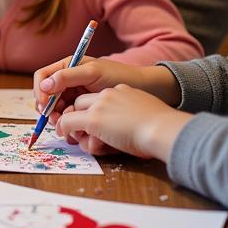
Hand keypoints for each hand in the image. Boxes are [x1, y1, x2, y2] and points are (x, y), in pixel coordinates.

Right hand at [33, 57, 178, 123]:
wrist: (148, 89)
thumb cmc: (120, 76)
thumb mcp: (93, 73)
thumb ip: (67, 77)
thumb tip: (44, 86)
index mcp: (69, 66)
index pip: (43, 77)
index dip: (40, 91)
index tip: (44, 106)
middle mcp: (70, 80)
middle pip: (48, 95)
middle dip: (49, 109)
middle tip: (56, 122)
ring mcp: (78, 94)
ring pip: (58, 108)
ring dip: (59, 119)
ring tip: (67, 128)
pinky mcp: (87, 108)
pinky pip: (72, 116)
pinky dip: (72, 123)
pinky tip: (78, 130)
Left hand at [55, 84, 191, 160]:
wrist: (163, 129)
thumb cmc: (161, 128)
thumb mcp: (146, 113)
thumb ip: (132, 114)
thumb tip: (130, 127)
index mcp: (122, 91)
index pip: (97, 97)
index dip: (90, 109)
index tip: (90, 121)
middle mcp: (108, 94)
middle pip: (81, 102)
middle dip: (75, 114)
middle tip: (74, 129)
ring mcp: (99, 105)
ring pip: (73, 112)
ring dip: (72, 125)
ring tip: (74, 137)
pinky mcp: (93, 119)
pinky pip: (69, 122)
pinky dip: (64, 128)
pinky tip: (65, 135)